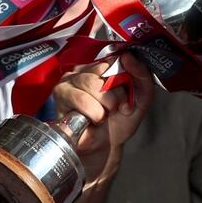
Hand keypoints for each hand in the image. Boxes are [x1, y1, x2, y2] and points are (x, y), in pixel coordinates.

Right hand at [53, 53, 154, 185]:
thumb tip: (127, 56)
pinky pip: (80, 100)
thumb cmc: (121, 120)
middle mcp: (82, 71)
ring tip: (103, 116)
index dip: (123, 81)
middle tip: (114, 110)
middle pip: (101, 73)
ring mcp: (68, 82)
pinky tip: (92, 120)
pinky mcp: (60, 97)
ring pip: (91, 85)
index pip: (113, 61)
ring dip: (103, 107)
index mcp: (102, 67)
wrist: (108, 146)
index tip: (126, 98)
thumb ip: (142, 75)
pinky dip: (93, 114)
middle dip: (114, 97)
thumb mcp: (141, 97)